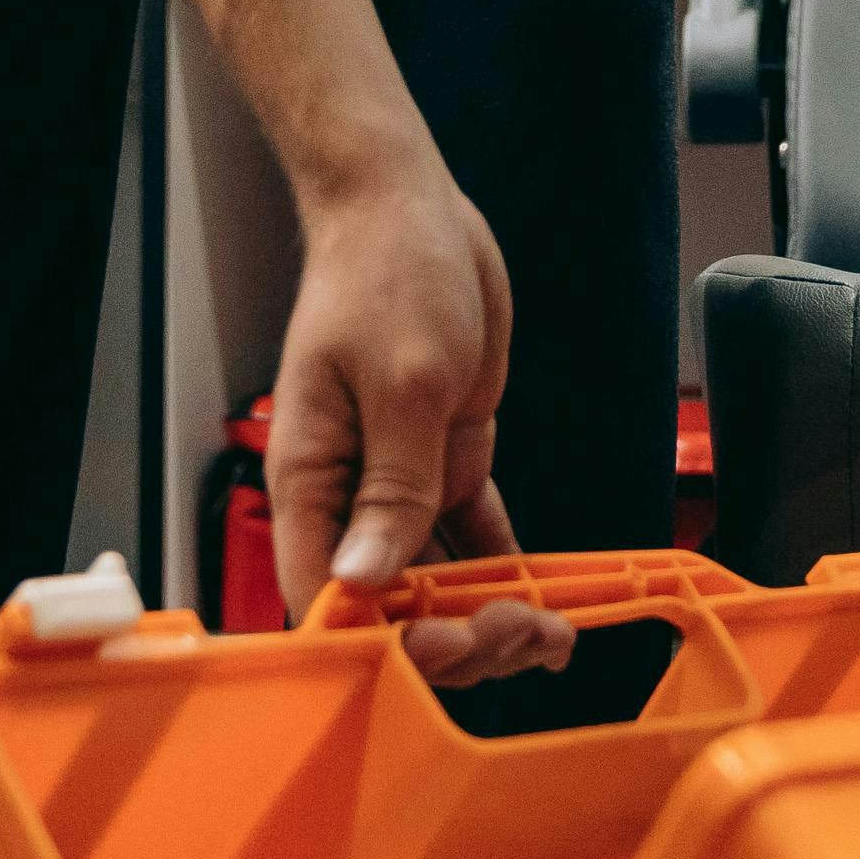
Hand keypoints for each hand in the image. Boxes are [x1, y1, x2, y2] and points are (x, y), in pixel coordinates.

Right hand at [265, 158, 573, 692]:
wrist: (410, 210)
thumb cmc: (386, 275)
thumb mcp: (404, 382)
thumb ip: (392, 487)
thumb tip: (361, 582)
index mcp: (311, 480)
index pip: (324, 596)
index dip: (379, 641)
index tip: (443, 648)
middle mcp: (349, 494)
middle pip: (387, 604)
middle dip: (452, 635)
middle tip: (518, 632)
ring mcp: (399, 481)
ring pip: (434, 579)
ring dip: (486, 614)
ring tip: (548, 632)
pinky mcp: (443, 460)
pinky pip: (473, 534)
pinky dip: (506, 570)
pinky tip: (546, 600)